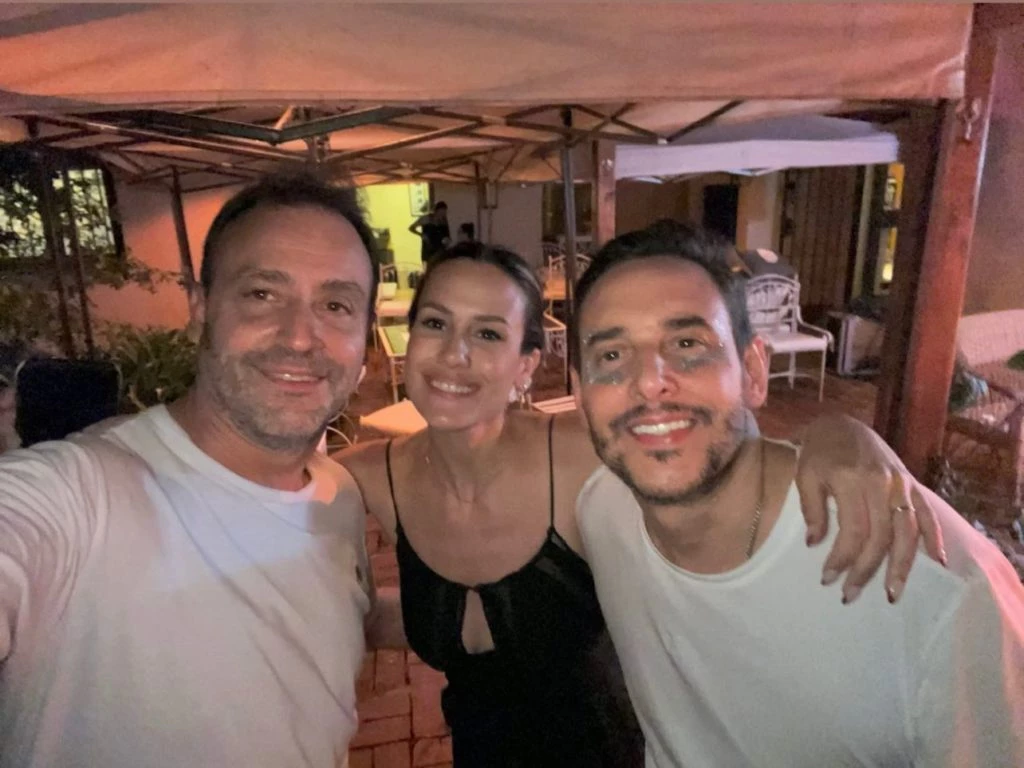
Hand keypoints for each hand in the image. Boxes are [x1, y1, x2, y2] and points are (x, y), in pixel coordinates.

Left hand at [795, 414, 946, 604]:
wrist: (840, 424)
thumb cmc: (818, 452)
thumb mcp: (805, 475)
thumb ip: (811, 509)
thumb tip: (815, 544)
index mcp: (852, 479)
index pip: (853, 529)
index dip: (842, 557)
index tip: (828, 578)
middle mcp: (882, 483)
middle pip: (881, 536)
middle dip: (867, 569)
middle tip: (851, 594)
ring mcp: (901, 483)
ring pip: (908, 531)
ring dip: (902, 565)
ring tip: (893, 593)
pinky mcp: (912, 483)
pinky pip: (929, 514)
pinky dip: (935, 538)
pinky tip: (938, 563)